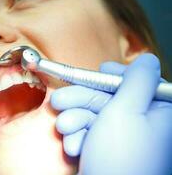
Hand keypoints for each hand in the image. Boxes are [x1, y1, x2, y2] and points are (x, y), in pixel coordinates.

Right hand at [51, 54, 171, 174]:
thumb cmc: (120, 160)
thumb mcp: (127, 111)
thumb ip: (137, 80)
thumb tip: (146, 60)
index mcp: (159, 113)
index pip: (141, 82)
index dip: (116, 76)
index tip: (98, 72)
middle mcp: (144, 125)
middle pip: (111, 99)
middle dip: (81, 100)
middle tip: (59, 101)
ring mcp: (123, 138)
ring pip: (95, 115)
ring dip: (75, 121)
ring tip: (66, 130)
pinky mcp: (106, 148)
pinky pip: (90, 133)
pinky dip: (79, 137)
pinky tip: (74, 147)